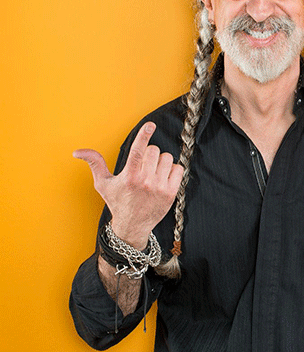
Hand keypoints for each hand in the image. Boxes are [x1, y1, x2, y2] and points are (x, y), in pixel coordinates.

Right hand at [73, 122, 183, 248]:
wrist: (133, 226)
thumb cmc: (117, 202)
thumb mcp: (103, 184)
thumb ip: (95, 163)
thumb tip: (77, 151)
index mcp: (129, 177)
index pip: (138, 151)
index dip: (144, 135)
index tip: (150, 125)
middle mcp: (145, 182)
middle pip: (154, 151)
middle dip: (149, 153)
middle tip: (144, 165)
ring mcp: (160, 187)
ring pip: (167, 158)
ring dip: (160, 161)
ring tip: (152, 171)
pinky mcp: (171, 193)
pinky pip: (178, 168)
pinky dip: (172, 170)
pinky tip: (162, 177)